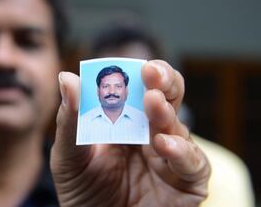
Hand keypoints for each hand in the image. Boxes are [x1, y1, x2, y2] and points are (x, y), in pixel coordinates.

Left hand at [51, 60, 210, 206]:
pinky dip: (183, 151)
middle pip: (167, 98)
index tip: (132, 66)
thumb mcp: (69, 157)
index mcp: (125, 124)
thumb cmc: (82, 194)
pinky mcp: (187, 183)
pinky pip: (194, 163)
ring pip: (180, 126)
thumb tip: (66, 77)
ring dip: (166, 113)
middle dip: (164, 80)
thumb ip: (69, 120)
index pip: (137, 90)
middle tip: (152, 73)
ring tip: (153, 103)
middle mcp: (151, 135)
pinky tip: (164, 144)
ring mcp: (171, 158)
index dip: (138, 74)